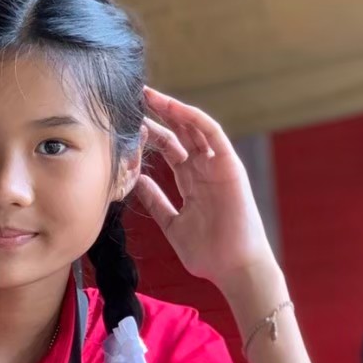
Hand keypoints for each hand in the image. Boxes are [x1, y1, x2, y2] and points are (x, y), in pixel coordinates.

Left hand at [136, 87, 277, 293]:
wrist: (234, 267)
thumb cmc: (208, 253)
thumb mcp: (172, 224)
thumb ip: (156, 202)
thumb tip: (137, 182)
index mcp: (192, 183)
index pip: (170, 150)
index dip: (152, 134)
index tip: (129, 122)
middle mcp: (205, 170)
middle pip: (180, 134)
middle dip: (158, 115)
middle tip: (134, 98)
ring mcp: (218, 166)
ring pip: (194, 128)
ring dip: (172, 110)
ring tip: (148, 95)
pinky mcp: (230, 165)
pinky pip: (212, 133)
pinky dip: (193, 118)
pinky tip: (174, 107)